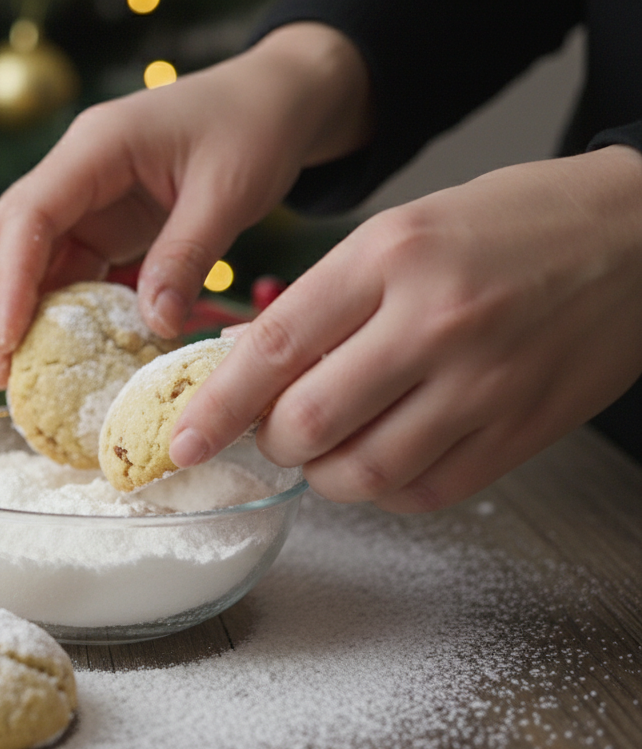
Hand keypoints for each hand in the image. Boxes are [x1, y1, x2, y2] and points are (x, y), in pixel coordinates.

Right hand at [0, 22, 371, 388]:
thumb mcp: (229, 191)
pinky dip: (53, 313)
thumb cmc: (254, 129)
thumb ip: (187, 256)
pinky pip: (62, 271)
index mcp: (96, 147)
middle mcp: (74, 170)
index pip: (29, 215)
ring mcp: (83, 199)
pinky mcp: (99, 224)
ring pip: (22, 258)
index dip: (8, 281)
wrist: (275, 100)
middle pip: (4, 238)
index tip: (5, 342)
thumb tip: (155, 326)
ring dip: (14, 313)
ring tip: (15, 375)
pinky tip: (56, 355)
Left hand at [173, 145, 641, 512]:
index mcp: (392, 257)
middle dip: (271, 442)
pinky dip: (387, 489)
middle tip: (272, 432)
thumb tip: (251, 367)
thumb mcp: (402, 231)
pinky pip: (427, 491)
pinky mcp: (523, 428)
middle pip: (309, 422)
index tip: (184, 438)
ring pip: (365, 472)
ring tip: (327, 448)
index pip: (274, 348)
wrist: (637, 232)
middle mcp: (436, 321)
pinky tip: (384, 458)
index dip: (215, 405)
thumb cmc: (509, 224)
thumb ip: (326, 299)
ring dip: (325, 474)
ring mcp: (485, 382)